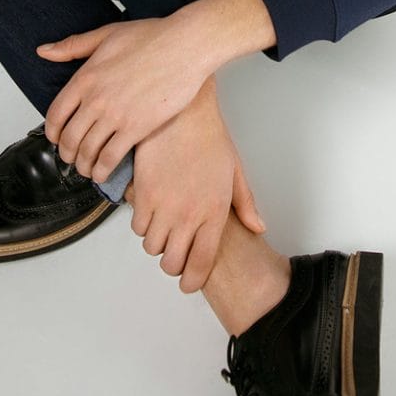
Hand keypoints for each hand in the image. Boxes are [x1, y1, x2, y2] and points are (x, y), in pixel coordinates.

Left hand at [40, 16, 209, 182]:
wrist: (186, 46)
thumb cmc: (152, 36)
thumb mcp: (107, 34)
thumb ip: (73, 45)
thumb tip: (44, 51)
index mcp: (85, 77)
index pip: (55, 114)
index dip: (52, 132)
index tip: (57, 138)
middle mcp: (96, 99)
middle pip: (69, 138)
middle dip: (67, 154)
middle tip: (71, 159)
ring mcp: (116, 115)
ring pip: (88, 151)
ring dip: (83, 165)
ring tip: (87, 169)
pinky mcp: (137, 127)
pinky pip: (110, 157)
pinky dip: (102, 170)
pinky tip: (103, 173)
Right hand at [128, 80, 264, 292]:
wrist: (184, 113)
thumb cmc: (210, 138)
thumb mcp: (234, 171)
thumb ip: (246, 204)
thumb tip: (258, 227)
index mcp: (214, 212)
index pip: (201, 264)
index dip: (192, 280)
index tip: (189, 282)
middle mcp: (188, 215)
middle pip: (171, 262)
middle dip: (173, 263)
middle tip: (175, 250)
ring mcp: (164, 205)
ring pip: (151, 245)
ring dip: (157, 240)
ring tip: (164, 225)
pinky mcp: (143, 193)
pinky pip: (137, 224)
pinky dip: (142, 222)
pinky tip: (151, 208)